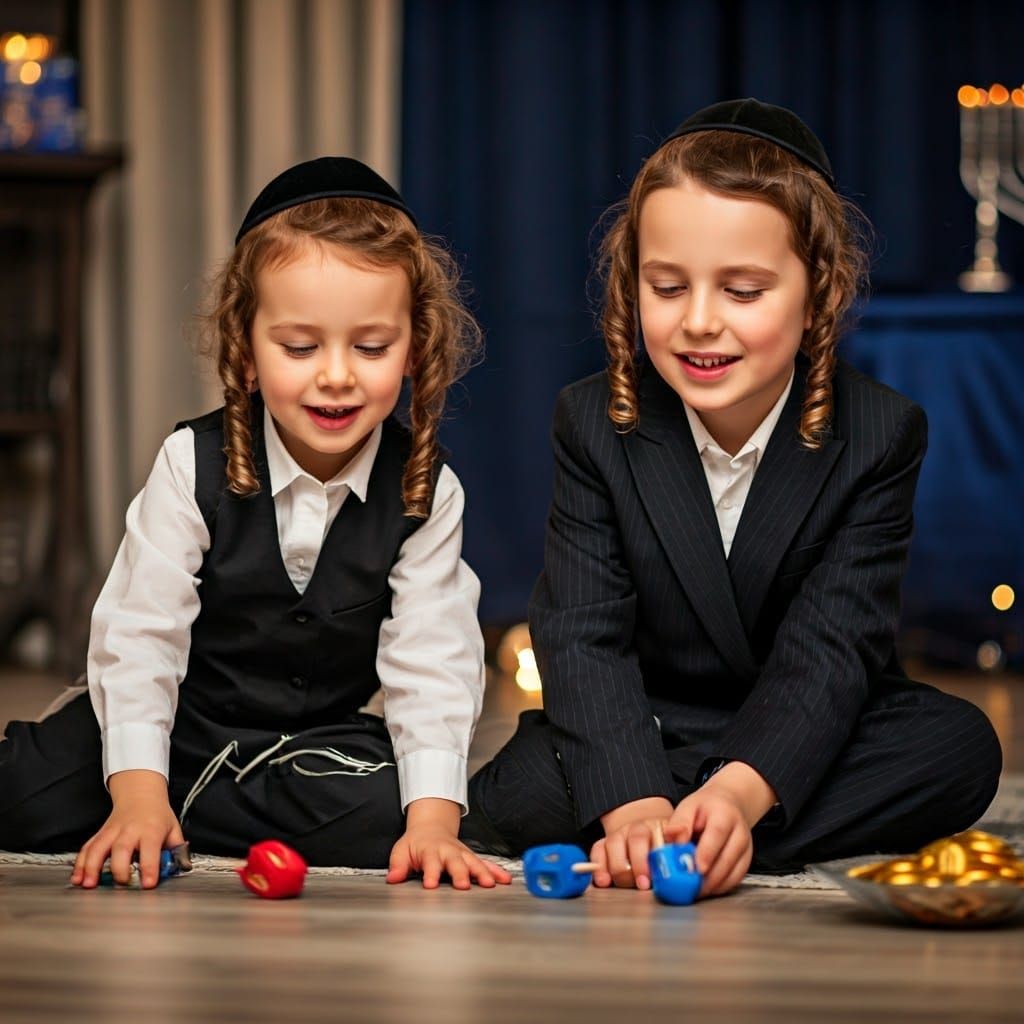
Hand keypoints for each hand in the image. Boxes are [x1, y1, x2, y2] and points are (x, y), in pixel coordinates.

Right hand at [71, 769, 184, 889]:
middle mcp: (130, 830)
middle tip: (122, 883)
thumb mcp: (173, 828)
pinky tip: (77, 878)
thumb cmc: (157, 815)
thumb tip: (183, 867)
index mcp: (151, 829)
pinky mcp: (100, 834)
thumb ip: (177, 850)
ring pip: (98, 847)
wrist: (140, 794)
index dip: (149, 867)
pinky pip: (87, 848)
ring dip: (92, 867)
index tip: (147, 884)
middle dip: (119, 868)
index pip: (150, 849)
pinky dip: (80, 864)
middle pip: (121, 848)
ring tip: (89, 884)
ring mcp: (112, 832)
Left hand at [385, 798, 512, 889]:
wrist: (431, 827)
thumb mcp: (402, 851)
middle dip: (460, 873)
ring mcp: (462, 854)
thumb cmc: (416, 844)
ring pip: (474, 862)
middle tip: (463, 886)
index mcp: (430, 851)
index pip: (430, 862)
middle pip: (455, 862)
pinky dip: (496, 871)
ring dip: (482, 873)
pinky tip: (505, 880)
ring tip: (490, 884)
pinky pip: (486, 864)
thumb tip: (393, 878)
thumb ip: (398, 865)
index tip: (431, 885)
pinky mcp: (471, 858)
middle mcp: (449, 851)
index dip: (431, 873)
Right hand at [593, 796, 673, 889]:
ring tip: (623, 884)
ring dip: (618, 866)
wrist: (643, 827)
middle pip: (636, 840)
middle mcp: (638, 828)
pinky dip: (598, 865)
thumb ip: (680, 857)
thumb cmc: (662, 847)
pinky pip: (597, 850)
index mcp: (659, 829)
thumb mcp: (675, 848)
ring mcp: (619, 834)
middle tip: (643, 884)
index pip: (659, 839)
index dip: (659, 858)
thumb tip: (689, 873)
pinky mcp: (604, 843)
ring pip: (614, 843)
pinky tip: (602, 880)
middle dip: (639, 864)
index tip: (658, 874)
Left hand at [663, 763, 774, 896]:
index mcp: (725, 814)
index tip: (696, 868)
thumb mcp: (689, 806)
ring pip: (733, 873)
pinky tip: (705, 889)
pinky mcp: (746, 862)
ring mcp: (746, 848)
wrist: (727, 806)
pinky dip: (720, 887)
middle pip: (727, 858)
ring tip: (693, 890)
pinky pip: (735, 880)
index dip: (707, 853)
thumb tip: (672, 839)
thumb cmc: (705, 808)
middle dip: (708, 876)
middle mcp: (740, 832)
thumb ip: (680, 823)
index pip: (718, 834)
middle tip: (689, 886)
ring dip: (713, 885)